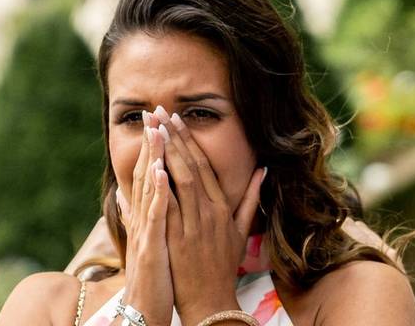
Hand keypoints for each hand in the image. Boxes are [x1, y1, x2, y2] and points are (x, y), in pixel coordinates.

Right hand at [119, 111, 174, 325]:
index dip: (152, 147)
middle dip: (151, 142)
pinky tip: (160, 171)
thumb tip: (121, 195)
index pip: (148, 174)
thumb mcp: (144, 241)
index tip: (157, 119)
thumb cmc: (152, 279)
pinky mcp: (151, 247)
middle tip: (153, 111)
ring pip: (149, 189)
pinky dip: (157, 192)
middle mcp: (143, 220)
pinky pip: (155, 215)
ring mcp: (146, 232)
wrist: (145, 312)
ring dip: (152, 158)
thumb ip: (134, 216)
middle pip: (145, 174)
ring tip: (157, 130)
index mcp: (146, 217)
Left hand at [152, 106, 264, 324]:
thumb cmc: (223, 266)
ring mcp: (193, 226)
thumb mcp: (241, 231)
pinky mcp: (178, 240)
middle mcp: (209, 213)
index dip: (188, 140)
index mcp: (221, 208)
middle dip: (173, 137)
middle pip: (190, 166)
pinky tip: (151, 166)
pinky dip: (160, 186)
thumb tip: (262, 171)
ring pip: (179, 181)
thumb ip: (250, 199)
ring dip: (164, 152)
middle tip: (158, 112)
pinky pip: (168, 208)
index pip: (203, 165)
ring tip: (152, 128)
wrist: (212, 302)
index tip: (175, 118)